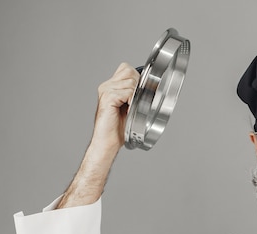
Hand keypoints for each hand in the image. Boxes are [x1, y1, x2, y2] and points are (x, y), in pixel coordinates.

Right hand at [56, 63, 139, 208]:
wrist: (108, 141)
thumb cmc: (118, 128)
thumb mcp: (129, 107)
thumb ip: (134, 94)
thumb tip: (150, 86)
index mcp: (110, 86)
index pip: (126, 68)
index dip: (136, 77)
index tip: (139, 93)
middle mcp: (106, 86)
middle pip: (130, 72)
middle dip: (138, 87)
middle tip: (136, 103)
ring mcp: (106, 90)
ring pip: (131, 82)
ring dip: (136, 96)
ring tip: (132, 108)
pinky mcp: (108, 97)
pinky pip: (128, 92)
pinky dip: (133, 101)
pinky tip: (129, 110)